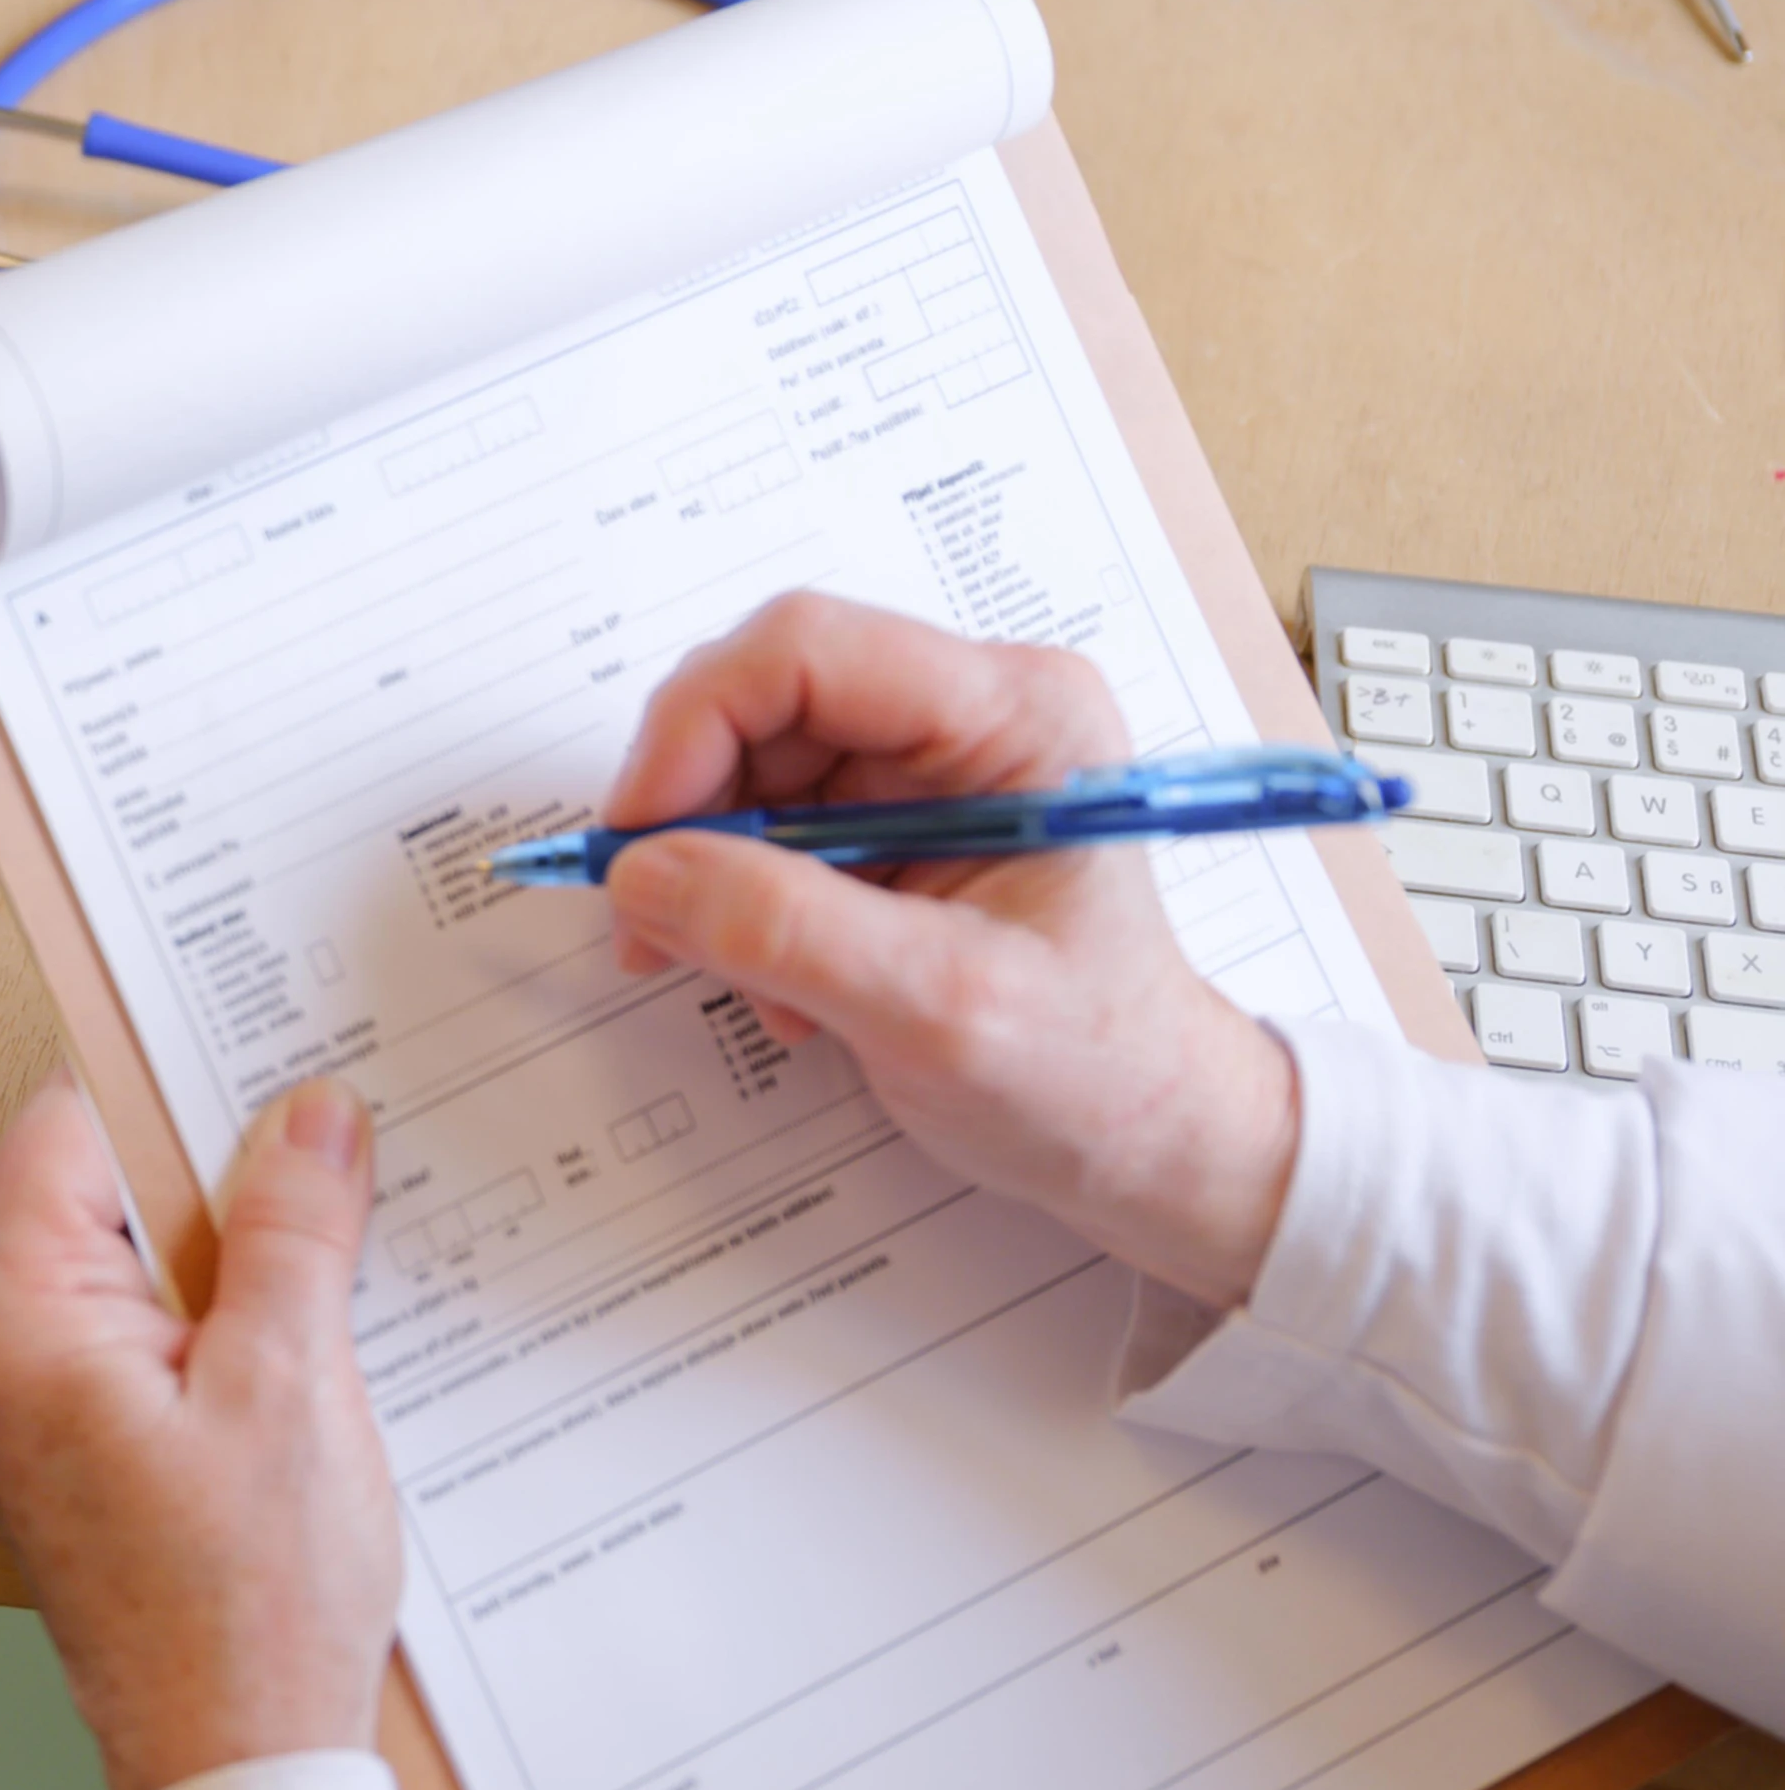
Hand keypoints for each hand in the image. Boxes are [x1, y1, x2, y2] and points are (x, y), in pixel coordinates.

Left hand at [0, 1076, 402, 1789]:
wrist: (235, 1770)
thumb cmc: (245, 1610)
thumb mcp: (291, 1387)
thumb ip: (292, 1231)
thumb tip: (307, 1115)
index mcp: (12, 1315)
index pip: (73, 1124)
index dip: (174, 1077)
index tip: (264, 1043)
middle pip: (100, 1193)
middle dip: (218, 1168)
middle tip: (336, 1137)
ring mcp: (22, 1409)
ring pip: (130, 1269)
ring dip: (231, 1253)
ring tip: (340, 1244)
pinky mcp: (69, 1454)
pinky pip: (137, 1341)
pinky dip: (215, 1323)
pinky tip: (307, 1335)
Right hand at [593, 593, 1298, 1304]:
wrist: (1151, 1138)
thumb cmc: (1092, 1074)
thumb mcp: (934, 1010)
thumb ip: (784, 930)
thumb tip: (641, 873)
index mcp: (1017, 718)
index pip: (806, 651)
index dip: (694, 729)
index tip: (638, 842)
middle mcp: (973, 713)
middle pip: (763, 699)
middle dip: (691, 811)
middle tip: (656, 922)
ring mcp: (934, 764)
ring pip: (750, 761)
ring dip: (714, 871)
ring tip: (749, 978)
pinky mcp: (898, 815)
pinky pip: (769, 818)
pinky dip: (741, 899)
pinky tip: (784, 982)